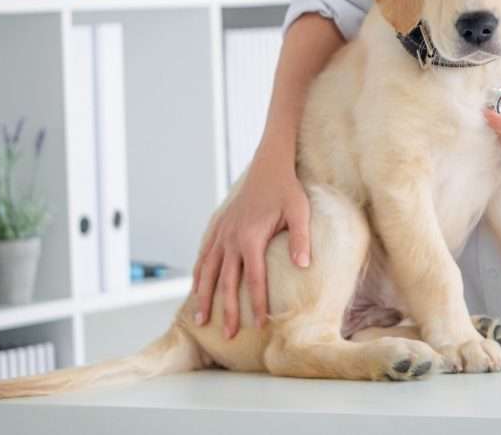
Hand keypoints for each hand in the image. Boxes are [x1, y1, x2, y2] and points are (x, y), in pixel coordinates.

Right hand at [191, 151, 310, 336]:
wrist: (268, 166)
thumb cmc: (287, 190)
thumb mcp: (299, 211)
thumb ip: (301, 239)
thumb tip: (303, 266)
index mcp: (251, 238)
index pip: (255, 279)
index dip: (257, 303)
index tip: (259, 325)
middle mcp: (231, 238)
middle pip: (226, 282)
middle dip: (227, 310)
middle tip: (228, 335)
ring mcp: (221, 233)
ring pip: (207, 271)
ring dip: (203, 296)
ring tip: (200, 319)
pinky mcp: (217, 227)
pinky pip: (203, 255)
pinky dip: (198, 274)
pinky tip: (196, 288)